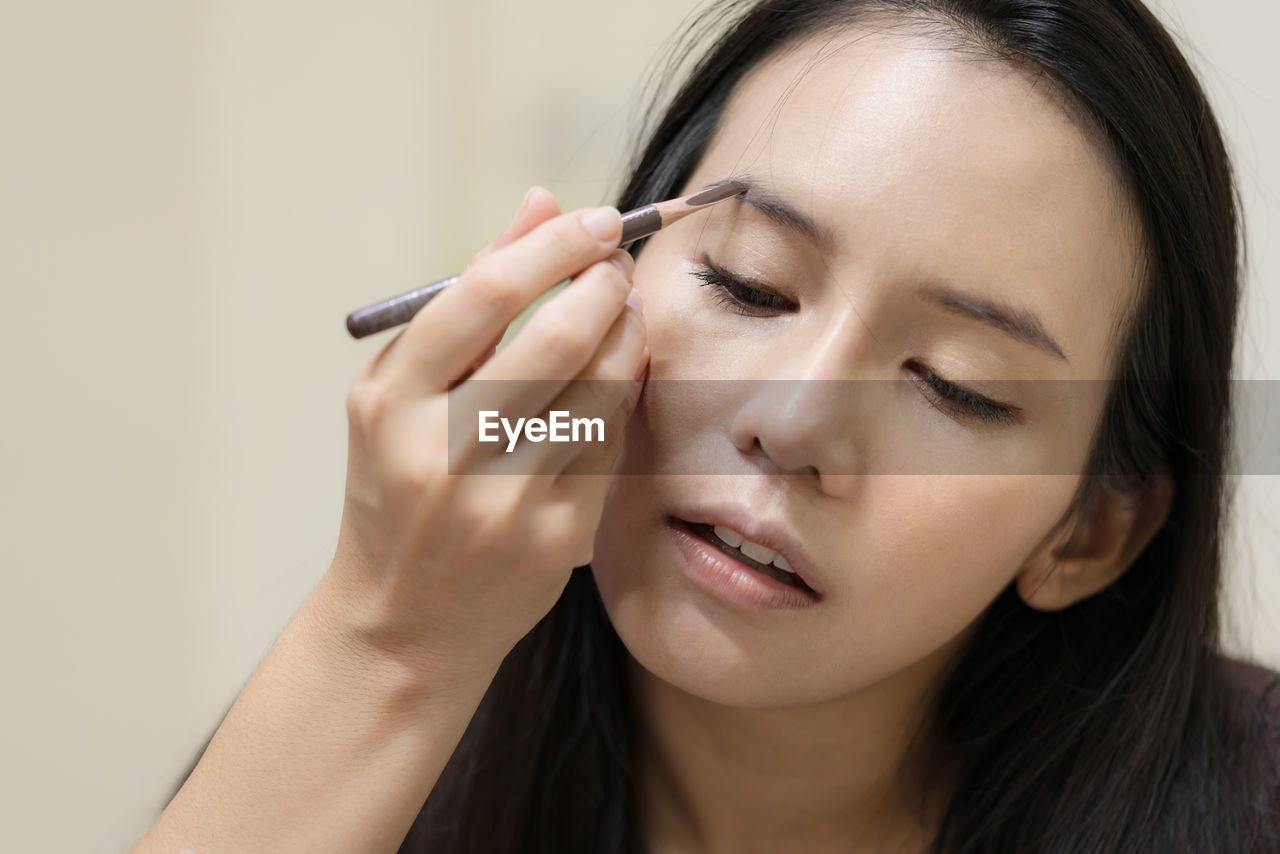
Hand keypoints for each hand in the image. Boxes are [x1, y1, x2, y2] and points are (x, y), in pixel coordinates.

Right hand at [323, 187, 648, 678]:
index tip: (595, 221)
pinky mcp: (553, 540)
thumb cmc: (399, 488)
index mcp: (391, 402)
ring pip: (600, 392)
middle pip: (557, 340)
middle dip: (607, 284)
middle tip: (621, 262)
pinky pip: (612, 445)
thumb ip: (468, 296)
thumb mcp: (401, 392)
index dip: (554, 247)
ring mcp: (503, 503)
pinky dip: (626, 394)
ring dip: (630, 335)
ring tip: (628, 310)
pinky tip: (624, 371)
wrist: (404, 620)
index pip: (484, 296)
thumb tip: (538, 204)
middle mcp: (442, 452)